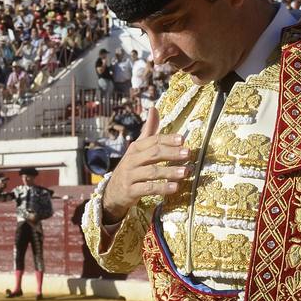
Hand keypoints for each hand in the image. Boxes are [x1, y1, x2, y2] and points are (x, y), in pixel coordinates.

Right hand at [100, 105, 192, 222]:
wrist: (113, 192)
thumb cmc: (131, 168)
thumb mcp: (137, 149)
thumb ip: (148, 131)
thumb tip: (153, 108)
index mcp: (135, 148)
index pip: (153, 140)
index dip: (167, 139)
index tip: (182, 139)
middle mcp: (132, 160)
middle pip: (153, 154)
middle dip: (171, 153)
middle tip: (188, 154)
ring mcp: (130, 176)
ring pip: (152, 172)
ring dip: (170, 171)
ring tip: (185, 172)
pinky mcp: (131, 191)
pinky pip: (148, 189)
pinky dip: (162, 188)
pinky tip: (175, 187)